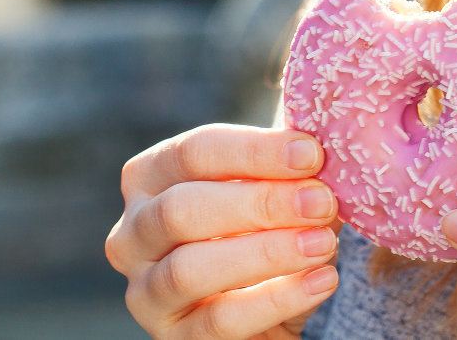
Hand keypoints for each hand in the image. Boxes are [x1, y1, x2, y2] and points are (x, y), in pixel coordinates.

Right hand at [106, 123, 341, 339]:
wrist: (270, 300)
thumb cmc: (270, 222)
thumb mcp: (277, 183)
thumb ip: (291, 160)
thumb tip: (321, 136)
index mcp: (151, 177)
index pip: (193, 152)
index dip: (254, 151)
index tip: (311, 154)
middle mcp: (133, 233)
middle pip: (181, 209)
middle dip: (259, 203)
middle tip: (321, 202)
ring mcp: (146, 291)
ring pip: (189, 270)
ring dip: (266, 253)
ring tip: (323, 243)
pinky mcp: (173, 338)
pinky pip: (219, 321)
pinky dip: (277, 298)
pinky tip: (321, 280)